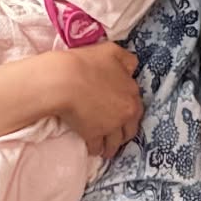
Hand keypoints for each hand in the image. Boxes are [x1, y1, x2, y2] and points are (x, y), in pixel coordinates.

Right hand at [37, 42, 142, 156]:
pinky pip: (96, 147)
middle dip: (123, 135)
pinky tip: (92, 149)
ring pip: (114, 143)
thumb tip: (132, 67)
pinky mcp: (92, 136)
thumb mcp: (111, 51)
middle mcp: (124, 113)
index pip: (136, 109)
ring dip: (111, 147)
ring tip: (106, 150)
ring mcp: (109, 126)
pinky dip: (95, 149)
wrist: (63, 80)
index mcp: (132, 94)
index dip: (129, 113)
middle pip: (129, 131)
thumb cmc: (86, 62)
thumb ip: (126, 59)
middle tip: (117, 137)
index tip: (123, 117)